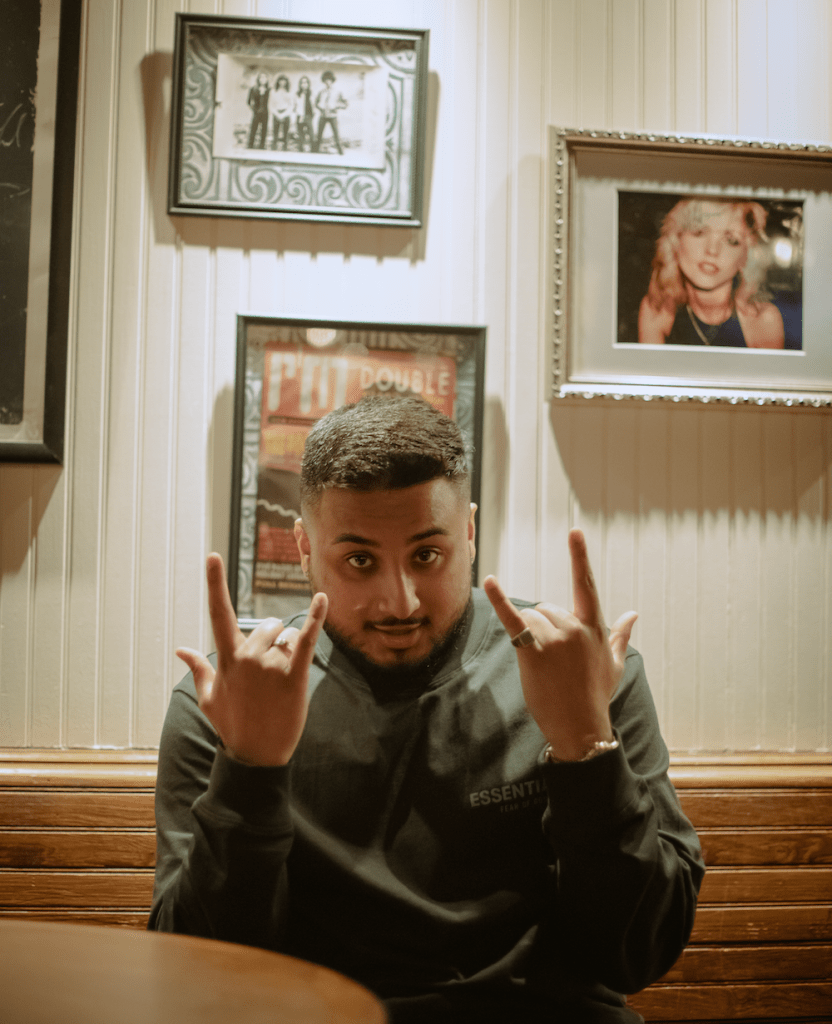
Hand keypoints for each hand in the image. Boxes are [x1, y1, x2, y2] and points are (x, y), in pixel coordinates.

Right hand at [176, 553, 327, 766]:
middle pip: (266, 626)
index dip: (215, 583)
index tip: (213, 556)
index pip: (218, 613)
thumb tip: (181, 649)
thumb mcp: (209, 697)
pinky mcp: (294, 675)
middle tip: (269, 676)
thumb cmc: (233, 724)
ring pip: (286, 637)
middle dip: (272, 640)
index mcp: (227, 658)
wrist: (256, 756)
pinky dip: (316, 618)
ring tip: (281, 685)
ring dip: (288, 651)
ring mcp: (270, 666)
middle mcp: (247, 656)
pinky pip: (306, 640)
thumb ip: (198, 668)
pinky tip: (323, 599)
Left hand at [483, 529, 636, 761]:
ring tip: (545, 667)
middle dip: (544, 627)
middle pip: (546, 608)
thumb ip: (621, 635)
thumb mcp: (614, 664)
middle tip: (553, 662)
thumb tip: (634, 614)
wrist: (581, 727)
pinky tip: (489, 581)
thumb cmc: (596, 695)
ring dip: (530, 637)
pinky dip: (499, 600)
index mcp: (594, 628)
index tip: (574, 531)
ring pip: (530, 618)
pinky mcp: (533, 652)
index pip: (585, 585)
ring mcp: (555, 639)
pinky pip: (513, 620)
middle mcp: (575, 628)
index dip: (579, 558)